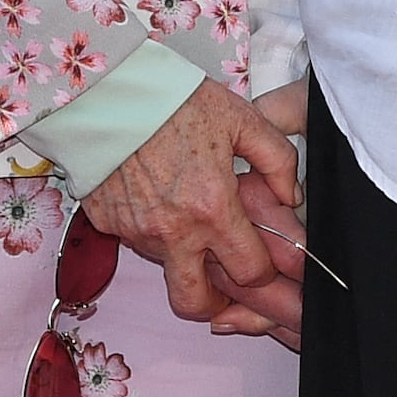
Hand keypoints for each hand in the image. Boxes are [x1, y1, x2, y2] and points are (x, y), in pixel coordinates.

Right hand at [78, 78, 309, 346]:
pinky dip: (151, 231)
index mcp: (212, 209)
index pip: (249, 274)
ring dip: (181, 256)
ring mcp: (136, 232)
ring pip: (165, 268)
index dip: (263, 274)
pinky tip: (157, 198)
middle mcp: (172, 232)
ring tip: (188, 218)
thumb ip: (278, 161)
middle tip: (221, 282)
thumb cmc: (176, 101)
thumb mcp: (242, 120)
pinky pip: (136, 241)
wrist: (106, 91)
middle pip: (195, 303)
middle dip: (213, 304)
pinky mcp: (107, 224)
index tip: (262, 262)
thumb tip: (290, 196)